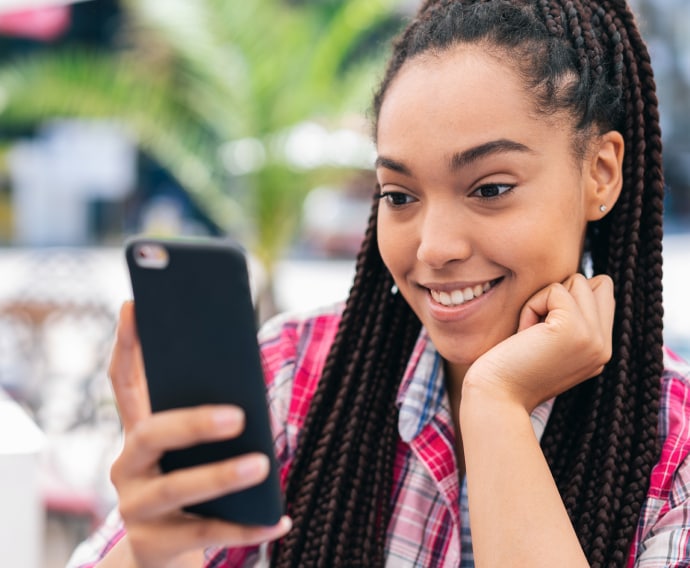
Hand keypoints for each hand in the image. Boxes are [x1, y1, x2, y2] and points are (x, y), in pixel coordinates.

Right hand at [105, 302, 290, 567]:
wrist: (162, 553)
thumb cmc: (188, 482)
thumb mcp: (189, 448)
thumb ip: (206, 413)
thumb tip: (245, 381)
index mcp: (138, 432)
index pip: (124, 382)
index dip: (127, 344)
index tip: (135, 304)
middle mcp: (128, 466)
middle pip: (150, 435)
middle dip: (192, 422)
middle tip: (238, 416)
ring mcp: (136, 508)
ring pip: (175, 489)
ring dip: (220, 476)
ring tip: (261, 466)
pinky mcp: (154, 545)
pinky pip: (206, 534)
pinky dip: (246, 528)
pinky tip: (279, 520)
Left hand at [463, 274, 613, 411]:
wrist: (495, 398)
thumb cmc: (509, 369)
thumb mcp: (548, 344)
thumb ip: (570, 319)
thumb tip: (577, 280)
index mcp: (600, 351)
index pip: (603, 295)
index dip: (569, 299)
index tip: (544, 332)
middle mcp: (604, 347)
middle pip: (596, 283)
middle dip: (560, 295)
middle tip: (536, 331)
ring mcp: (593, 339)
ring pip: (577, 281)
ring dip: (543, 301)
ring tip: (530, 335)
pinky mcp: (573, 329)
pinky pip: (555, 290)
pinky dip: (532, 306)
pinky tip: (524, 335)